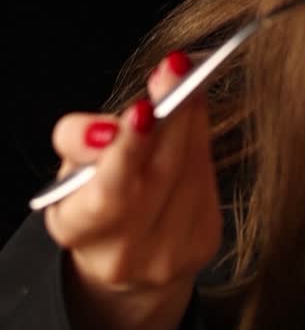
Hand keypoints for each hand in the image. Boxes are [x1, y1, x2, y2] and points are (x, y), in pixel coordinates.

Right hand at [44, 51, 221, 329]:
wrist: (126, 256)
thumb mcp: (71, 165)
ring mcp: (168, 256)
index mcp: (77, 229)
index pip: (105, 193)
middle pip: (158, 178)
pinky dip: (200, 147)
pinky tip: (191, 125)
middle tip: (175, 72)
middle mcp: (123, 254)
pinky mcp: (202, 248)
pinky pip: (207, 186)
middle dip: (170, 120)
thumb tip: (119, 118)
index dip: (126, 151)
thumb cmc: (94, 194)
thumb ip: (80, 138)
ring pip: (190, 176)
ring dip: (190, 124)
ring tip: (185, 85)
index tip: (144, 109)